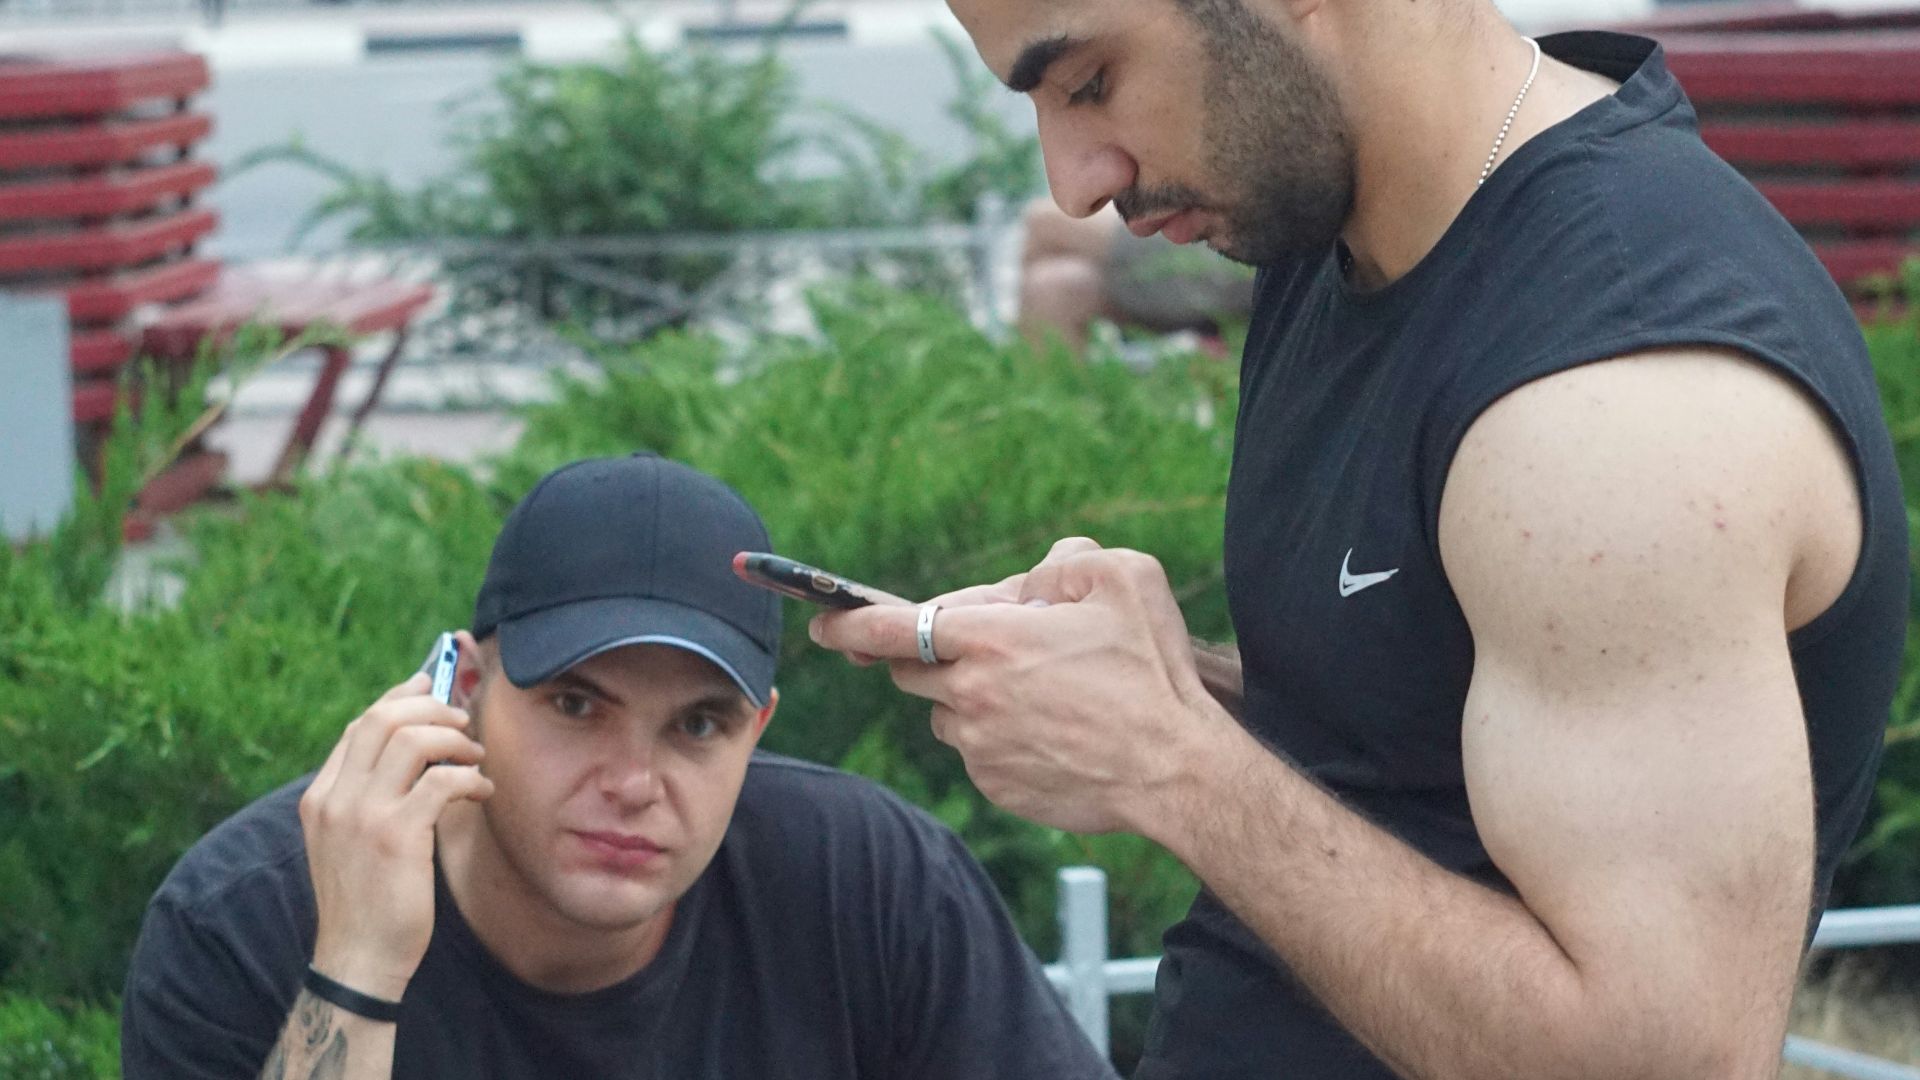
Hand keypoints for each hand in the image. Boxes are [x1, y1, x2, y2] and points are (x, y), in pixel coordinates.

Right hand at [298, 673, 491, 1000]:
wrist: (357, 958)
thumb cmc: (367, 900)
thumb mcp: (351, 841)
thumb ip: (368, 797)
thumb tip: (413, 749)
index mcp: (320, 797)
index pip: (358, 726)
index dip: (398, 699)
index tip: (430, 688)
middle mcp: (335, 799)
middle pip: (382, 719)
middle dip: (429, 707)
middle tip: (462, 721)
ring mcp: (362, 815)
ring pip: (412, 739)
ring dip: (455, 740)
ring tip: (476, 758)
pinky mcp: (396, 835)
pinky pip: (442, 780)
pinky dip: (471, 777)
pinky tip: (482, 791)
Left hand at [810, 540, 1234, 835]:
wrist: (1178, 772)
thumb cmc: (1154, 672)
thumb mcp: (1124, 580)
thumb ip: (1062, 562)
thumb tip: (1028, 583)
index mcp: (992, 639)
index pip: (891, 628)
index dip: (848, 623)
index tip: (822, 623)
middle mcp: (972, 696)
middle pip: (914, 670)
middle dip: (937, 654)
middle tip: (996, 648)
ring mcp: (980, 748)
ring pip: (947, 712)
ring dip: (974, 696)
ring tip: (1047, 695)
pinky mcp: (996, 785)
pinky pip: (977, 752)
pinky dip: (1000, 736)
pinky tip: (1055, 732)